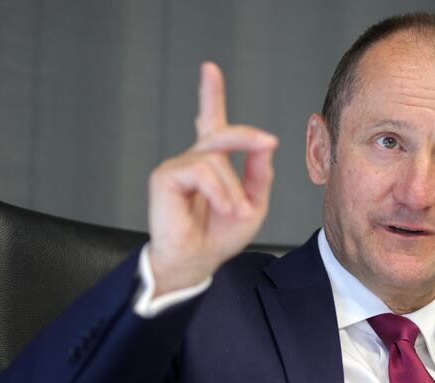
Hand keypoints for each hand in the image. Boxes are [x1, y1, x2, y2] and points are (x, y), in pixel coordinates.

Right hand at [147, 62, 277, 296]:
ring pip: (216, 158)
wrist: (198, 261)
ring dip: (234, 188)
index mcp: (213, 163)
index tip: (209, 69)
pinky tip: (223, 208)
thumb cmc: (221, 236)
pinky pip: (201, 170)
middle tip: (268, 143)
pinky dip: (219, 190)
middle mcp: (194, 159)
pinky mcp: (165, 175)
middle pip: (222, 132)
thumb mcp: (254, 204)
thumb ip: (260, 173)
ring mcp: (178, 165)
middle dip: (247, 136)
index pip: (211, 121)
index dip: (210, 94)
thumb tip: (266, 143)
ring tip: (236, 212)